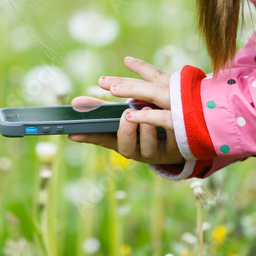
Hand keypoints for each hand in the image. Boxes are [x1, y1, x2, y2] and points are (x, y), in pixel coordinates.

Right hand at [67, 56, 185, 165]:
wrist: (182, 135)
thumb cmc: (147, 123)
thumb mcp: (128, 115)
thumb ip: (103, 108)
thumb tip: (75, 103)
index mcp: (124, 142)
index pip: (103, 140)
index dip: (88, 137)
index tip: (74, 132)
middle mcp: (138, 151)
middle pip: (126, 148)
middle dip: (125, 130)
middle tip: (126, 114)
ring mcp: (157, 152)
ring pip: (148, 145)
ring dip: (146, 128)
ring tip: (148, 109)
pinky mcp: (177, 146)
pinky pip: (171, 138)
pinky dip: (168, 125)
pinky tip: (167, 112)